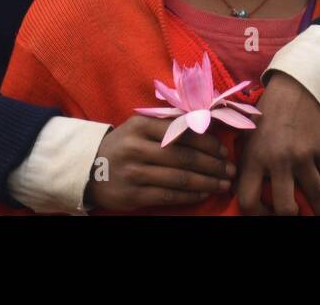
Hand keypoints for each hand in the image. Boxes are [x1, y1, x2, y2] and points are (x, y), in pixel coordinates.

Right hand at [85, 115, 236, 211]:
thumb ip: (168, 124)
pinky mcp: (133, 195)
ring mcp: (134, 172)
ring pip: (179, 178)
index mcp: (142, 126)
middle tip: (230, 170)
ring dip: (207, 182)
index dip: (208, 143)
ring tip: (223, 184)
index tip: (224, 150)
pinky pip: (168, 195)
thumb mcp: (140, 127)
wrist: (88, 168)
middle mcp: (137, 148)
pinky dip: (189, 195)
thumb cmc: (124, 144)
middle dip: (213, 165)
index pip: (183, 133)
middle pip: (185, 157)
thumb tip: (206, 124)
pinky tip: (203, 193)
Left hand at [235, 71, 319, 214]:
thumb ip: (246, 162)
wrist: (297, 85)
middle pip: (285, 208)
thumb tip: (240, 189)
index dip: (256, 214)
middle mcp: (278, 160)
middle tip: (293, 213)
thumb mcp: (248, 135)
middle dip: (290, 215)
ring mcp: (303, 156)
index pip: (247, 200)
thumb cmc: (268, 111)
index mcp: (253, 157)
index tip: (265, 213)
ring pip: (315, 196)